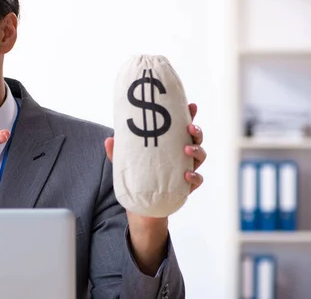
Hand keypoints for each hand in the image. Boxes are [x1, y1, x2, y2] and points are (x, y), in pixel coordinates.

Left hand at [104, 102, 206, 275]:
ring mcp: (186, 169)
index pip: (182, 127)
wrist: (142, 205)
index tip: (191, 105)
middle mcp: (181, 155)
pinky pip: (197, 180)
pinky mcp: (186, 186)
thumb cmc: (138, 176)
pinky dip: (194, 177)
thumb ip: (118, 152)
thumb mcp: (126, 163)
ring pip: (200, 157)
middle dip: (196, 132)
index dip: (189, 115)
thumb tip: (109, 140)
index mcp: (170, 144)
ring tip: (187, 151)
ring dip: (197, 151)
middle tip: (190, 128)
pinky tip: (187, 175)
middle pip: (196, 139)